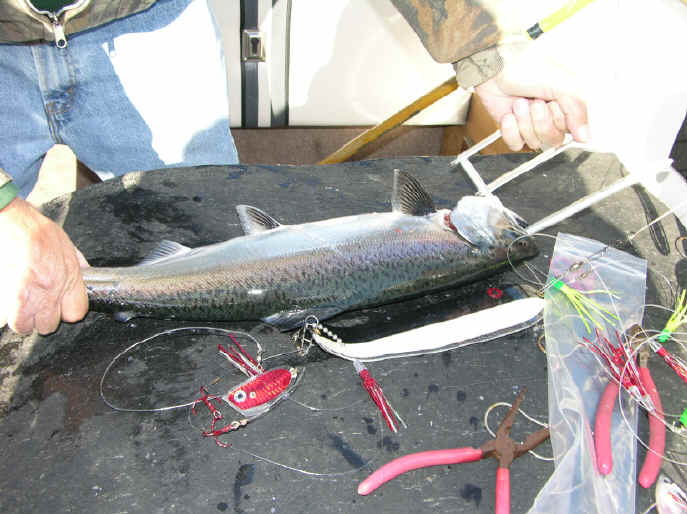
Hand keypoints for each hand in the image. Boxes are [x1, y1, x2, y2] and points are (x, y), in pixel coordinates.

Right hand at [0, 197, 88, 334]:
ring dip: (22, 318)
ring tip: (22, 304)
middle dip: (42, 317)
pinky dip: (6, 312)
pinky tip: (9, 299)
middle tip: (37, 304)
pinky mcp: (7, 296)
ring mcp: (26, 295)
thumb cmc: (36, 231)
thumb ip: (78, 267)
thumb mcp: (67, 247)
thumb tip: (88, 276)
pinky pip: (6, 318)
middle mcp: (48, 290)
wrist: (12, 222)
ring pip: (24, 325)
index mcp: (67, 278)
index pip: (76, 313)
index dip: (68, 311)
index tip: (61, 306)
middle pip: (48, 325)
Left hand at [475, 74, 588, 150]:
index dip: (560, 119)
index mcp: (566, 106)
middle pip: (553, 139)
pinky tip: (509, 115)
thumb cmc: (529, 67)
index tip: (554, 103)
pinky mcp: (512, 129)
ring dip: (524, 122)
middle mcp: (550, 116)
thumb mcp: (563, 85)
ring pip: (534, 142)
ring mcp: (530, 124)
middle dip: (541, 120)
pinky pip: (515, 145)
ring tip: (519, 103)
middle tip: (535, 101)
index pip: (571, 131)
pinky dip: (510, 131)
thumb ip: (578, 111)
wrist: (497, 67)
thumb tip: (586, 137)